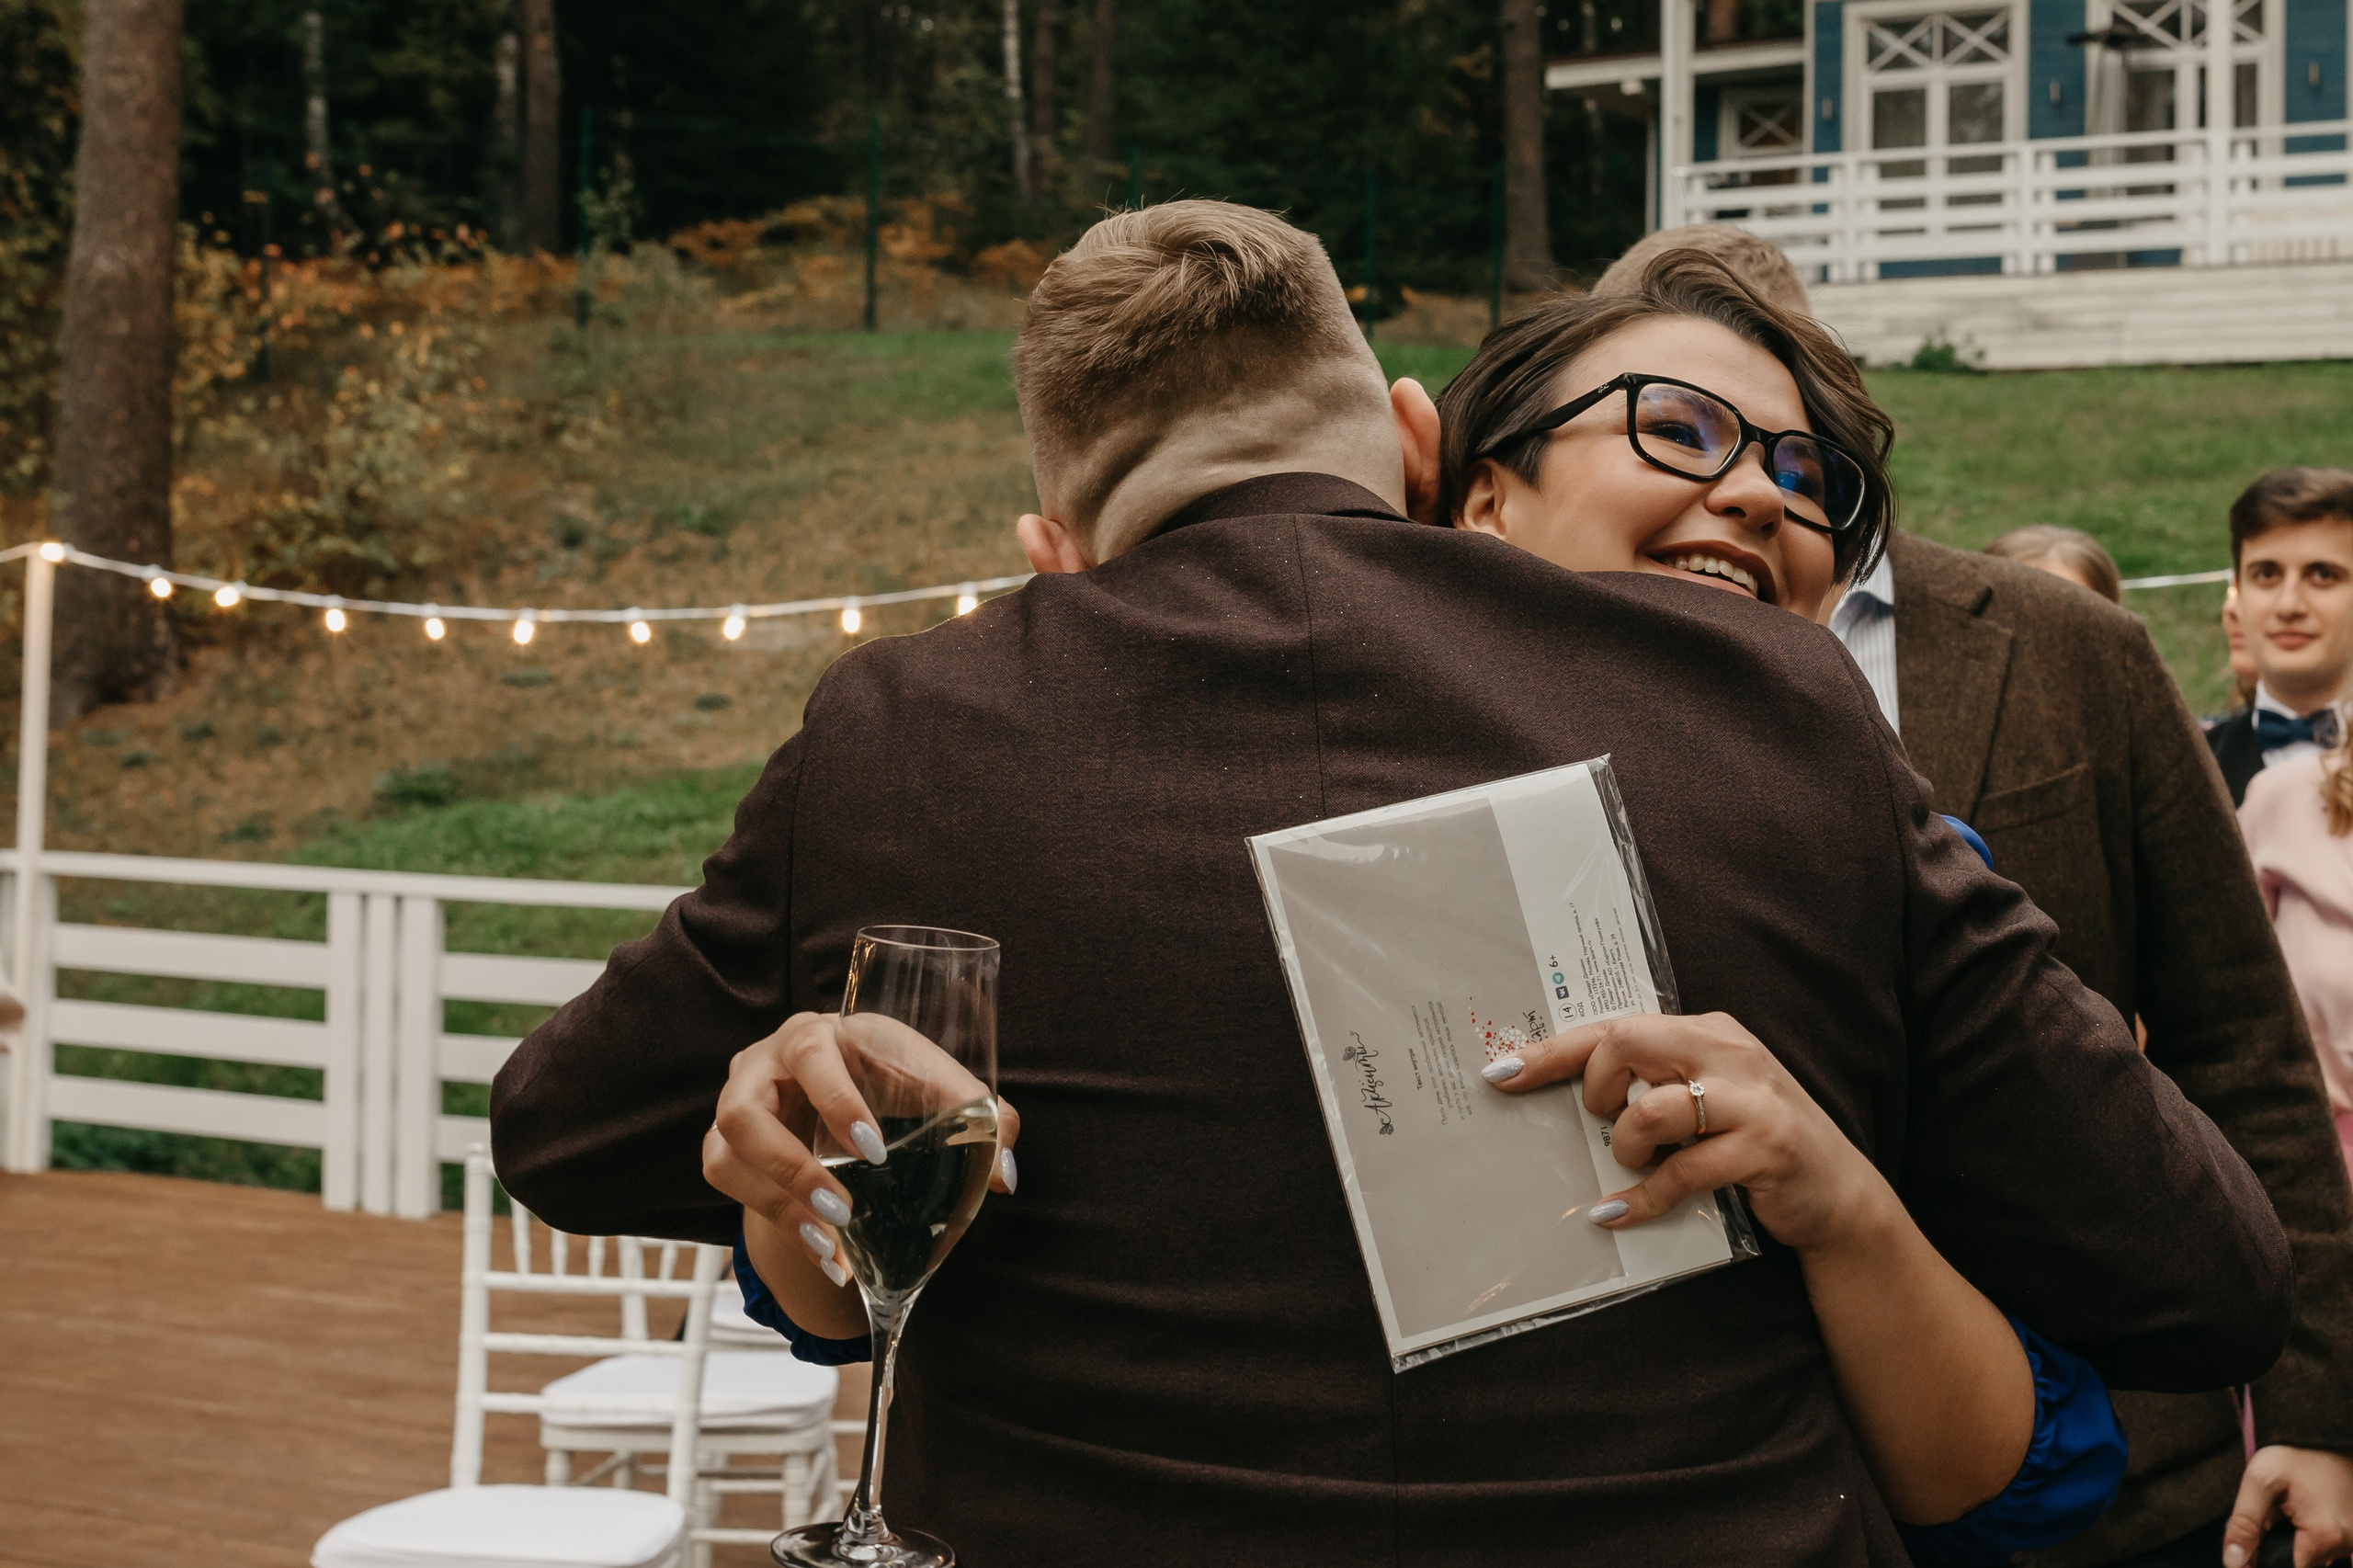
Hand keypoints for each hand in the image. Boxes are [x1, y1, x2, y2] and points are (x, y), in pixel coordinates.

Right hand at [702, 1011, 1021, 1281]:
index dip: (835, 1101)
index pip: (811, 1052)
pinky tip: (820, 1251)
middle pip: (743, 1109)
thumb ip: (983, 1118)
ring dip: (774, 1202)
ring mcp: (739, 1103)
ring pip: (726, 1152)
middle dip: (790, 1166)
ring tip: (830, 1244)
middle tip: (844, 1209)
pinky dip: (770, 1221)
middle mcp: (767, 1062)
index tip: (874, 1150)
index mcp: (823, 1034)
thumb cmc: (895, 1078)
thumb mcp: (939, 1086)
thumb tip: (1005, 1176)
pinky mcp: (726, 1143)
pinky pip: (725, 1181)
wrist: (848, 1092)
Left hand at [1481, 1011, 1889, 1252]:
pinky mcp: (1766, 1146)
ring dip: (1627, 1147)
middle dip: (1597, 1089)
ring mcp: (1752, 1097)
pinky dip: (1645, 1197)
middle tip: (1603, 1122)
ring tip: (1635, 1165)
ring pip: (1651, 1109)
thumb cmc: (1752, 1144)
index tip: (1503, 1073)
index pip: (1615, 1028)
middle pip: (1627, 1044)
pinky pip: (1683, 1171)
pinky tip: (1626, 1211)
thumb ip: (1655, 1083)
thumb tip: (1572, 1092)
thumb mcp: (1706, 1099)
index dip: (1553, 1052)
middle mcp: (1729, 1051)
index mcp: (1706, 1031)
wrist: (1838, 1193)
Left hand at [2224, 1446, 2352, 1567]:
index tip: (2260, 1537)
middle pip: (2302, 1563)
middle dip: (2282, 1545)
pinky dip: (2309, 1534)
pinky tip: (2304, 1511)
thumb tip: (2233, 1562)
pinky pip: (2325, 1545)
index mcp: (2325, 1536)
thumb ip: (2245, 1523)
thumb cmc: (2296, 1454)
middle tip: (2276, 1513)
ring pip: (2314, 1556)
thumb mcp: (2261, 1480)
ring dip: (2296, 1539)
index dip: (2267, 1559)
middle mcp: (2346, 1545)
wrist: (2328, 1435)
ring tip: (2291, 1508)